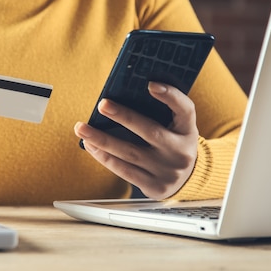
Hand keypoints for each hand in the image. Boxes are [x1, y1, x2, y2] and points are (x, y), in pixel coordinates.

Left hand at [74, 82, 198, 199]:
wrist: (188, 180)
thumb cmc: (173, 143)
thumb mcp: (177, 127)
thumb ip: (161, 112)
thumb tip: (122, 96)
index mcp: (188, 131)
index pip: (185, 110)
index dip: (170, 96)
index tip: (150, 84)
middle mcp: (181, 152)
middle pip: (150, 132)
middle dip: (124, 117)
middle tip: (102, 104)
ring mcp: (167, 172)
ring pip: (130, 153)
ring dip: (102, 140)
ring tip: (82, 128)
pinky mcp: (154, 186)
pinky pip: (123, 170)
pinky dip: (104, 157)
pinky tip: (90, 145)